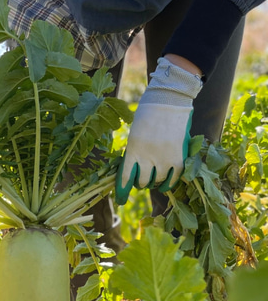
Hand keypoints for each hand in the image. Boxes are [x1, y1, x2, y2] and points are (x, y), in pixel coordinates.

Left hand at [115, 57, 202, 204]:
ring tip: (153, 178)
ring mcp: (164, 158)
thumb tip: (132, 173)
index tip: (120, 200)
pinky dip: (168, 184)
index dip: (122, 191)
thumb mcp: (134, 135)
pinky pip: (173, 178)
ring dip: (153, 182)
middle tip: (141, 180)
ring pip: (157, 181)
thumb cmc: (148, 115)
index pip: (125, 177)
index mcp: (133, 150)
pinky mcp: (179, 157)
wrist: (170, 100)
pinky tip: (164, 185)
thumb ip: (134, 153)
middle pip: (142, 181)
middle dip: (140, 182)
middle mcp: (147, 157)